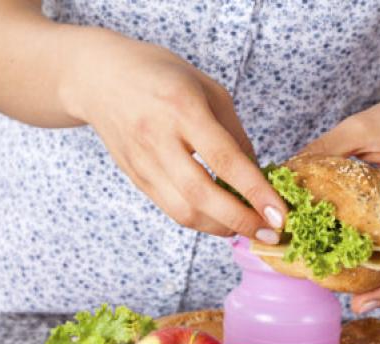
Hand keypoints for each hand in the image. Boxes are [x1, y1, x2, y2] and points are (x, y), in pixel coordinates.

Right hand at [62, 29, 285, 241]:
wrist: (99, 77)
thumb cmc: (161, 75)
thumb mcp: (208, 89)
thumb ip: (234, 133)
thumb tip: (257, 176)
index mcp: (182, 108)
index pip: (225, 159)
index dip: (256, 192)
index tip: (280, 215)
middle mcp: (159, 138)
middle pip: (202, 195)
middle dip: (241, 221)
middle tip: (270, 232)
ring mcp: (144, 162)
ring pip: (184, 211)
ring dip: (221, 227)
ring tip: (248, 228)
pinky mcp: (136, 178)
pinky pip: (171, 210)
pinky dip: (201, 221)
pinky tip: (220, 220)